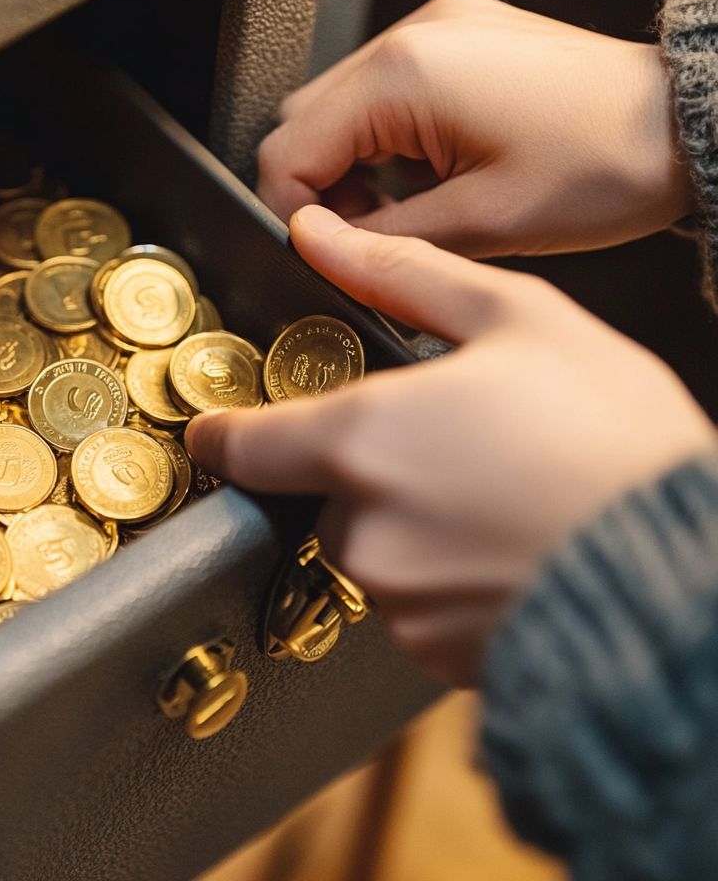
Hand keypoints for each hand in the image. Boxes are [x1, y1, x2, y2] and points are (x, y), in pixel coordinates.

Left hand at [185, 206, 715, 684]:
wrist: (685, 572)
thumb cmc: (615, 443)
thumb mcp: (519, 321)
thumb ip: (403, 275)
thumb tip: (321, 236)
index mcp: (362, 438)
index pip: (244, 445)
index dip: (225, 434)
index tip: (217, 431)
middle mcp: (360, 525)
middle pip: (323, 492)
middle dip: (369, 471)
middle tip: (454, 450)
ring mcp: (393, 596)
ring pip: (372, 549)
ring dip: (411, 524)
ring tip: (497, 499)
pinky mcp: (429, 652)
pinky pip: (412, 604)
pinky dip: (443, 578)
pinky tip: (505, 549)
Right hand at [257, 0, 692, 258]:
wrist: (684, 123)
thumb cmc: (606, 163)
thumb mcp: (479, 224)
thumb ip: (379, 237)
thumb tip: (320, 245)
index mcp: (404, 76)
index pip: (289, 148)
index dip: (290, 211)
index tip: (319, 250)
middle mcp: (412, 39)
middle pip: (304, 121)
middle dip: (319, 187)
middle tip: (365, 234)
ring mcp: (435, 32)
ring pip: (339, 107)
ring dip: (350, 164)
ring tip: (404, 207)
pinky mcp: (457, 39)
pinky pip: (384, 91)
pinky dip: (384, 140)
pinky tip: (424, 173)